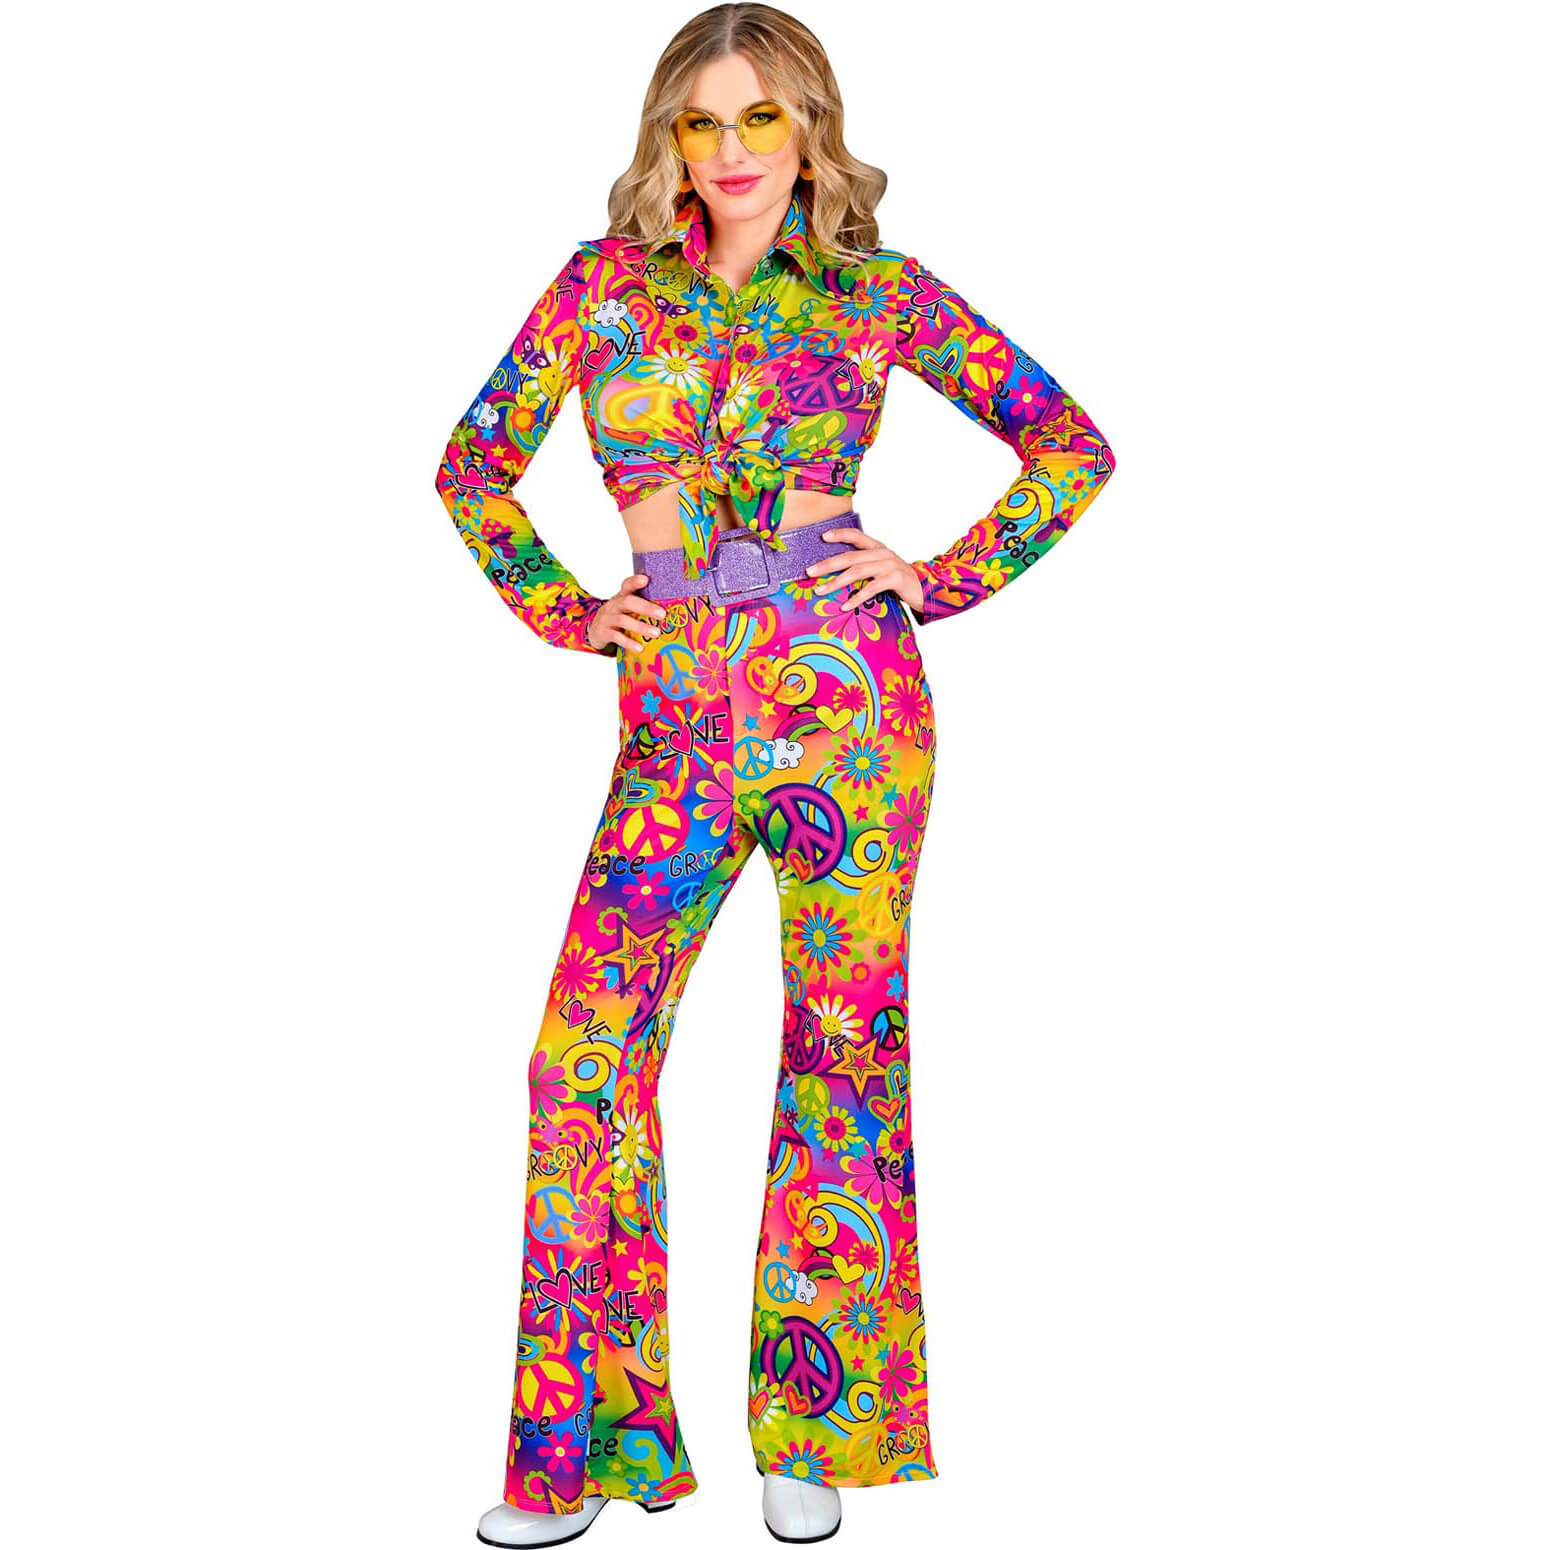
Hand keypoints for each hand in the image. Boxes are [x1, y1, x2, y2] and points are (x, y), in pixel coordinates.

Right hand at [587, 574, 668, 653]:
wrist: (594, 630)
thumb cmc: (617, 617)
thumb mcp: (626, 608)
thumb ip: (641, 605)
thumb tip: (668, 609)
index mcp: (621, 597)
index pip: (627, 585)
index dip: (635, 582)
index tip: (645, 579)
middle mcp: (614, 605)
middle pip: (628, 602)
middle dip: (646, 608)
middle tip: (662, 614)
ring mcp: (607, 619)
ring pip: (623, 620)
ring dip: (640, 627)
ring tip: (656, 633)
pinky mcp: (604, 632)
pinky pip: (616, 637)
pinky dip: (628, 642)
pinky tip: (640, 648)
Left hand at [804, 528, 924, 614]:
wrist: (926, 590)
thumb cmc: (899, 581)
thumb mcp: (882, 569)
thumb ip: (865, 567)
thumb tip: (838, 575)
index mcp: (878, 548)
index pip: (857, 535)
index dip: (840, 534)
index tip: (823, 536)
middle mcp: (882, 553)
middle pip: (850, 556)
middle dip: (827, 564)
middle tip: (810, 572)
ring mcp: (889, 565)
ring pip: (857, 571)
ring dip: (836, 582)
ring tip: (821, 590)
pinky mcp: (895, 579)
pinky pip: (871, 588)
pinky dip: (856, 598)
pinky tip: (845, 605)